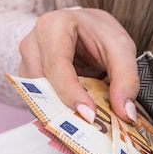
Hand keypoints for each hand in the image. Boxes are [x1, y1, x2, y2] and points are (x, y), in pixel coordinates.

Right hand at [18, 8, 139, 122]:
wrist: (86, 29)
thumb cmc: (100, 34)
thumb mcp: (121, 48)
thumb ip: (126, 79)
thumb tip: (125, 113)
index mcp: (54, 26)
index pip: (56, 65)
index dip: (71, 93)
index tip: (90, 115)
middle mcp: (33, 43)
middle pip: (41, 84)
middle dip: (64, 107)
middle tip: (88, 127)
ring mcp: (26, 62)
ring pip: (35, 96)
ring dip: (57, 112)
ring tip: (82, 124)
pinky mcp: (28, 79)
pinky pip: (36, 101)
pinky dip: (54, 111)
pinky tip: (73, 118)